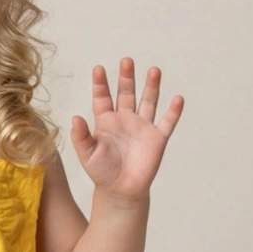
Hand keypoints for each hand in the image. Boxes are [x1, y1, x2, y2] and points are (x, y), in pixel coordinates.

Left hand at [69, 58, 183, 201]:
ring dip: (151, 86)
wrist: (121, 190)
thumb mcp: (87, 154)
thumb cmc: (102, 172)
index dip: (100, 84)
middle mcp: (125, 119)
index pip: (103, 97)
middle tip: (126, 61)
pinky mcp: (157, 138)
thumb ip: (81, 136)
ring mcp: (142, 127)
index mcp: (106, 121)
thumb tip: (75, 118)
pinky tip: (178, 99)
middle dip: (127, 77)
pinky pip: (167, 122)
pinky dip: (173, 111)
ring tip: (154, 70)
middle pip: (126, 93)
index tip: (98, 69)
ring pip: (148, 101)